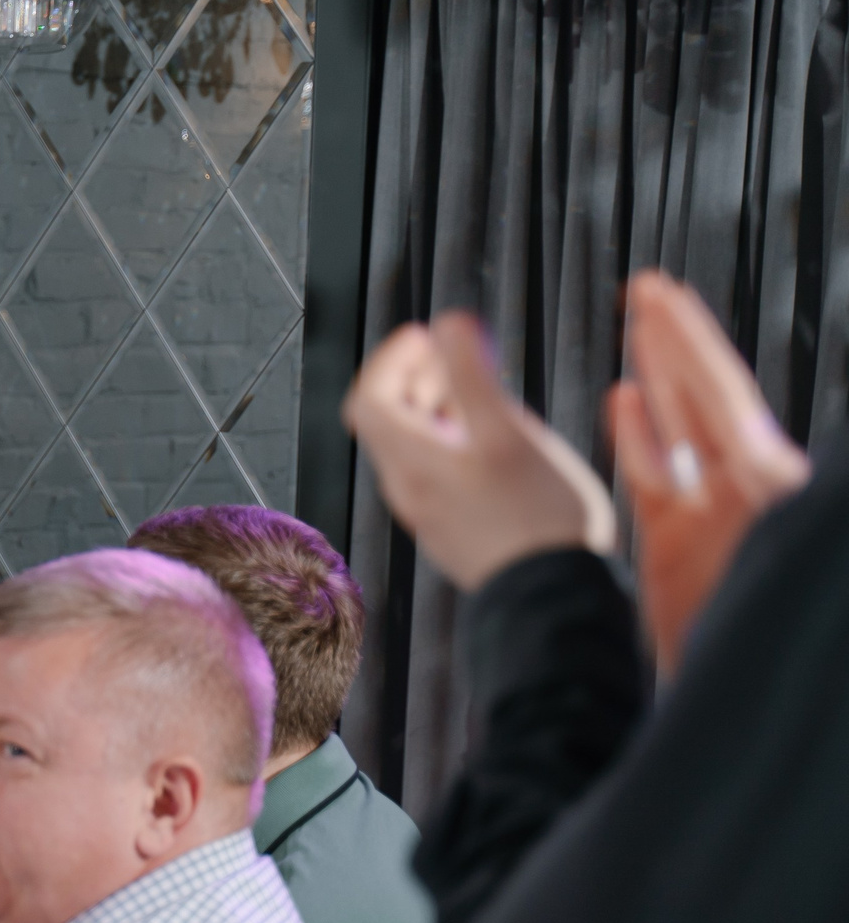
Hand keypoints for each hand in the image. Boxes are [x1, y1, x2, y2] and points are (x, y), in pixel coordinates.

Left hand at [342, 315, 616, 589]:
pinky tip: (494, 441)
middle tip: (455, 356)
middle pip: (388, 421)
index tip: (428, 335)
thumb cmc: (537, 516)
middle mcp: (408, 490)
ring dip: (437, 409)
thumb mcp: (507, 434)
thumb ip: (472, 376)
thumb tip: (447, 323)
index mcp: (412, 463)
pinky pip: (436, 473)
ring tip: (482, 392)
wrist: (553, 598)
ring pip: (414, 447)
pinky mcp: (452, 528)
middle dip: (416, 378)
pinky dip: (452, 442)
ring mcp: (429, 511)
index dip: (392, 359)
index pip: (370, 398)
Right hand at [611, 271, 810, 675]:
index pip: (721, 398)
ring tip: (637, 332)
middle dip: (674, 344)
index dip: (686, 343)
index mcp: (767, 492)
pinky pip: (662, 478)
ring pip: (683, 434)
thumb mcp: (781, 561)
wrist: (750, 725)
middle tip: (646, 291)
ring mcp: (714, 520)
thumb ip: (771, 501)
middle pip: (706, 401)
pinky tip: (624, 406)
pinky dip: (643, 438)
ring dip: (658, 380)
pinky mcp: (685, 549)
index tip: (656, 292)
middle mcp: (744, 497)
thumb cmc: (772, 652)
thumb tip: (763, 464)